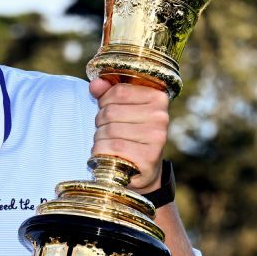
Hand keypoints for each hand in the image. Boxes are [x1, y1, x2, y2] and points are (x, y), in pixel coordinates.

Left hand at [89, 78, 169, 192]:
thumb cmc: (130, 135)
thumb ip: (108, 94)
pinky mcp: (148, 158)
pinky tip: (109, 155)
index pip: (119, 91)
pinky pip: (112, 148)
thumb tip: (96, 84)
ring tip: (109, 144)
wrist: (143, 171)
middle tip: (108, 131)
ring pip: (108, 130)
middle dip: (101, 122)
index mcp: (158, 98)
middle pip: (111, 112)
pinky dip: (102, 152)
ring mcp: (156, 138)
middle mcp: (160, 117)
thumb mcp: (121, 110)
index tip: (109, 110)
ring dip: (100, 138)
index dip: (105, 101)